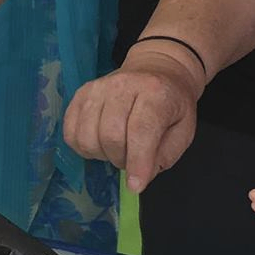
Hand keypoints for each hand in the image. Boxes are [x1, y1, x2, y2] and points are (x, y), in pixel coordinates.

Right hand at [61, 54, 199, 192]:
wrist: (156, 69)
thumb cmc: (172, 105)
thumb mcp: (184, 130)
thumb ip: (164, 155)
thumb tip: (139, 176)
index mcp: (155, 93)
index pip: (141, 130)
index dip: (138, 161)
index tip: (136, 186)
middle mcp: (122, 85)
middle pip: (110, 135)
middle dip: (120, 159)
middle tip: (131, 159)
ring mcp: (96, 88)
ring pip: (87, 136)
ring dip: (101, 154)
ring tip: (116, 149)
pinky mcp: (80, 94)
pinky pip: (70, 131)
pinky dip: (82, 147)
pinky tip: (98, 143)